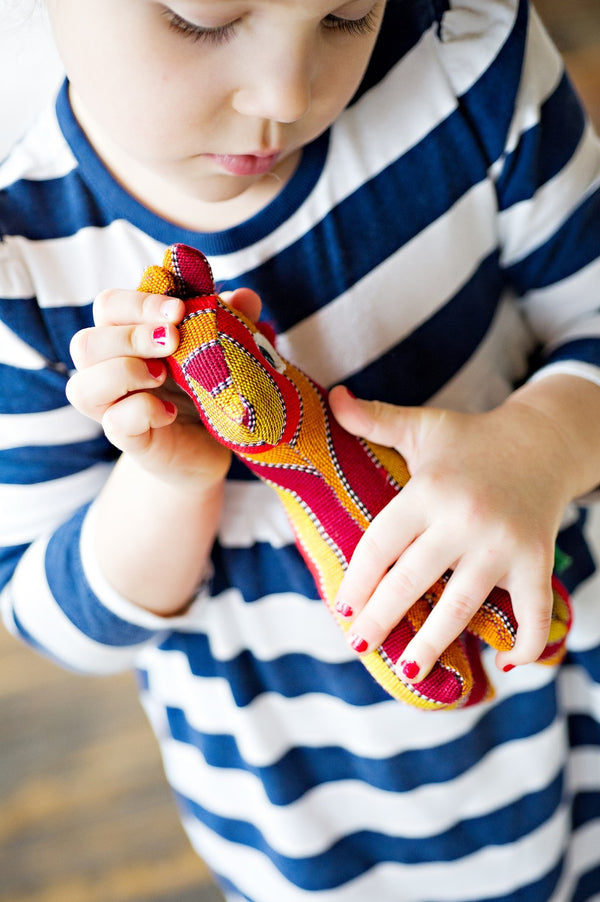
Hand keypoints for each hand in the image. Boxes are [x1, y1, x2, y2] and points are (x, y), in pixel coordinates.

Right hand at [66, 286, 261, 485]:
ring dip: (124, 372)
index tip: (179, 309)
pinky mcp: (128, 440)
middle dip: (131, 336)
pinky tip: (171, 411)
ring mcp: (113, 409)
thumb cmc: (207, 390)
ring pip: (81, 386)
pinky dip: (143, 411)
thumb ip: (233, 319)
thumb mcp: (222, 349)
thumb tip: (245, 297)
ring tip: (162, 375)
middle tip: (173, 340)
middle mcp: (108, 371)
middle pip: (85, 343)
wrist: (212, 448)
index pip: (108, 306)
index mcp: (126, 338)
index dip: (138, 302)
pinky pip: (115, 423)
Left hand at [329, 386, 574, 678]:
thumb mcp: (422, 427)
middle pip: (412, 581)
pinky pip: (533, 611)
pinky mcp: (535, 560)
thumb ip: (376, 419)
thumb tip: (332, 397)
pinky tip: (506, 666)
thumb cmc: (471, 439)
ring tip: (409, 672)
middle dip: (381, 619)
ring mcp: (503, 544)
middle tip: (360, 645)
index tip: (342, 608)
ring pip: (461, 605)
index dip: (357, 580)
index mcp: (429, 490)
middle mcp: (464, 519)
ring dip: (434, 643)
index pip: (381, 545)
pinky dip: (526, 643)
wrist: (541, 442)